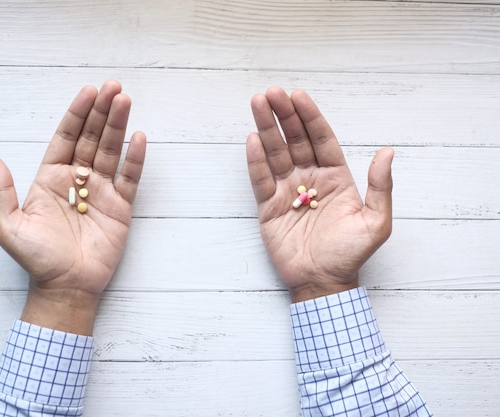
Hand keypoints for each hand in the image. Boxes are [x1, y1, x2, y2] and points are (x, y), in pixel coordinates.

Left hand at [0, 80, 145, 333]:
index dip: (76, 115)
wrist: (65, 287)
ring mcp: (101, 192)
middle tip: (114, 87)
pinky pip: (129, 179)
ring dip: (118, 126)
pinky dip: (135, 159)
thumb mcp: (9, 225)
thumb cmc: (36, 259)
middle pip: (91, 139)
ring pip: (111, 152)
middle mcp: (77, 180)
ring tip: (126, 101)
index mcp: (50, 178)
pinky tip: (139, 137)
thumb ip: (2, 190)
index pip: (66, 138)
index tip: (88, 92)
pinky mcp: (121, 208)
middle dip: (102, 112)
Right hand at [246, 88, 392, 301]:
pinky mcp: (268, 207)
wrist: (322, 282)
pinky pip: (260, 180)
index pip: (320, 139)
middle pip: (294, 140)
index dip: (309, 117)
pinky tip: (252, 140)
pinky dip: (255, 161)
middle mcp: (309, 178)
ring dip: (266, 129)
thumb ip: (380, 188)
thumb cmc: (350, 254)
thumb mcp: (375, 223)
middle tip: (271, 93)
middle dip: (283, 115)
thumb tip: (387, 152)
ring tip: (256, 104)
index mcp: (335, 177)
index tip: (298, 96)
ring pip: (275, 154)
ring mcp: (287, 191)